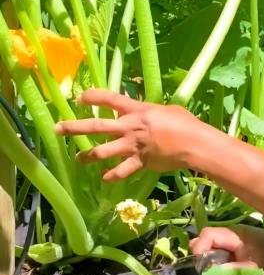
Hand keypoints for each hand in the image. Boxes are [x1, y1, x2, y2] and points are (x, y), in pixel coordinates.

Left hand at [55, 90, 205, 181]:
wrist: (194, 144)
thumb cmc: (185, 123)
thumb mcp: (163, 110)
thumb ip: (149, 112)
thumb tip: (147, 114)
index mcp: (135, 110)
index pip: (107, 98)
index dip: (91, 96)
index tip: (80, 99)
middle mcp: (128, 127)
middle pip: (95, 126)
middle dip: (74, 127)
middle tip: (58, 129)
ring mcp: (132, 146)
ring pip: (103, 151)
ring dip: (88, 156)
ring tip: (78, 159)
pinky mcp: (140, 162)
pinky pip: (122, 171)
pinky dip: (112, 176)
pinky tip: (105, 178)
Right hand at [191, 224, 263, 274]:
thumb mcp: (251, 268)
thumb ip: (230, 271)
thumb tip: (209, 274)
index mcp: (232, 234)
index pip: (206, 235)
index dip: (199, 249)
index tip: (201, 267)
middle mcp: (228, 232)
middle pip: (205, 239)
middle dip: (202, 255)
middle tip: (206, 272)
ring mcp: (231, 237)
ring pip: (211, 245)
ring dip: (209, 259)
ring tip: (214, 273)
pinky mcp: (234, 244)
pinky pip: (219, 249)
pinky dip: (217, 259)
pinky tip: (223, 270)